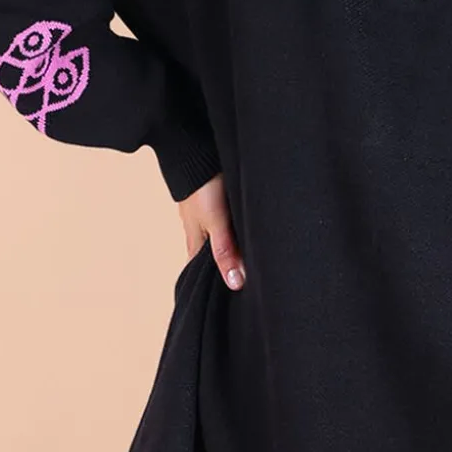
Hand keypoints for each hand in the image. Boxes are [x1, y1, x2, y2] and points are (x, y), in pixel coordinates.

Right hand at [177, 172, 246, 290]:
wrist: (197, 150)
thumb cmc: (201, 187)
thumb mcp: (215, 223)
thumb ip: (224, 252)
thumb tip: (235, 283)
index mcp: (194, 243)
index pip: (202, 276)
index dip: (217, 286)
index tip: (234, 300)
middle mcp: (200, 233)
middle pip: (214, 259)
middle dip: (230, 269)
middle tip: (252, 285)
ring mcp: (207, 218)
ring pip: (223, 242)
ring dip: (236, 250)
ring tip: (257, 263)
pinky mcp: (218, 204)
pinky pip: (229, 226)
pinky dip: (238, 233)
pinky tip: (251, 234)